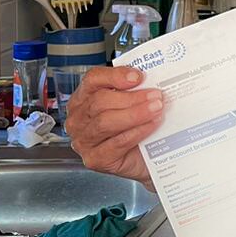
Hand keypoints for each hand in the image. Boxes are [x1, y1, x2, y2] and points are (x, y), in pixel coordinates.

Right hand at [65, 65, 162, 188]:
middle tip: (156, 96)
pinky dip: (137, 132)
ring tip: (157, 109)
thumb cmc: (137, 128)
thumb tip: (149, 79)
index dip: (115, 76)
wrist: (147, 160)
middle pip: (100, 101)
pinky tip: (152, 125)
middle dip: (132, 97)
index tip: (139, 76)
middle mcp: (78, 119)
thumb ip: (135, 90)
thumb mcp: (133, 104)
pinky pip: (116, 142)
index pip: (93, 79)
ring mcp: (83, 141)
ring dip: (136, 114)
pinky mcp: (95, 159)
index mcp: (83, 99)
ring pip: (106, 122)